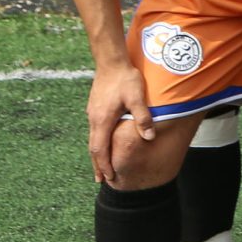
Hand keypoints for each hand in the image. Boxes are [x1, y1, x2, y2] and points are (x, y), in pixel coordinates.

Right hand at [86, 60, 151, 184]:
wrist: (111, 62)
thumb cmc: (125, 79)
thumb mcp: (137, 98)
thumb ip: (143, 118)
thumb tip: (149, 138)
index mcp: (102, 120)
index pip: (100, 149)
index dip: (104, 165)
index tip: (108, 177)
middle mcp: (94, 119)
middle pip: (94, 148)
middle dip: (98, 164)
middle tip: (101, 180)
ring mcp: (92, 113)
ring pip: (93, 139)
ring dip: (97, 154)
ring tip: (101, 167)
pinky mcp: (94, 108)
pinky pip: (95, 131)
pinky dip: (98, 142)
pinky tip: (103, 144)